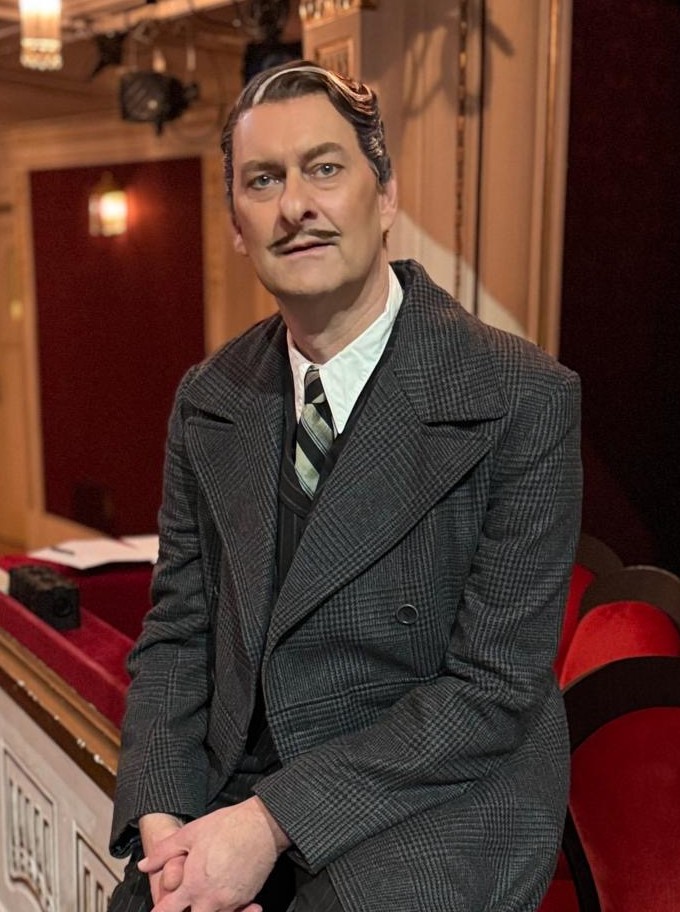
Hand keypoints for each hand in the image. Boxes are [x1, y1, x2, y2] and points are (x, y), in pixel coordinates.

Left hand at [138, 796, 291, 911]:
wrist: (262, 825)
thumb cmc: (227, 826)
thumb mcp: (190, 833)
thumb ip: (164, 851)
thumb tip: (144, 865)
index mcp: (192, 884)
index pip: (168, 911)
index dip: (162, 911)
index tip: (163, 908)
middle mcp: (210, 899)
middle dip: (187, 911)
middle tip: (186, 902)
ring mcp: (229, 902)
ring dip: (207, 910)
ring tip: (205, 898)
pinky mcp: (246, 899)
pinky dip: (229, 911)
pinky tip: (227, 900)